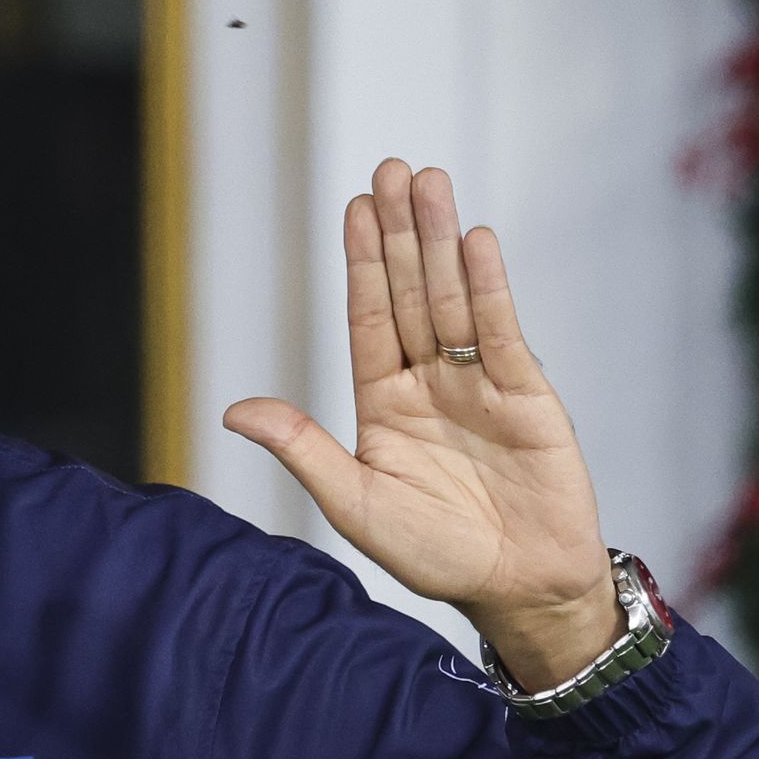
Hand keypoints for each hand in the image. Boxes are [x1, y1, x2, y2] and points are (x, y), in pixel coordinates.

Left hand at [223, 158, 622, 688]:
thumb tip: (232, 411)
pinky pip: (502, 331)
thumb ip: (301, 448)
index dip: (362, 261)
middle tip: (390, 168)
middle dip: (399, 231)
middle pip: (409, 291)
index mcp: (383, 400)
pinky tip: (475, 241)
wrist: (520, 590)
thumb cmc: (435, 553)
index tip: (354, 207)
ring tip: (429, 182)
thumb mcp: (354, 502)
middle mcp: (428, 380)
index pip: (368, 315)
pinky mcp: (527, 394)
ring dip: (440, 241)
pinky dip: (488, 286)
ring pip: (453, 299)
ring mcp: (479, 382)